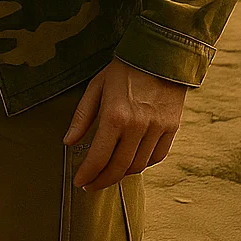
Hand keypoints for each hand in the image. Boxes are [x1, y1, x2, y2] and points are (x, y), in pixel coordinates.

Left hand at [64, 58, 187, 190]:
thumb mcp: (95, 87)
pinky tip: (131, 162)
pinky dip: (143, 164)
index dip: (88, 174)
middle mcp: (137, 126)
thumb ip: (82, 117)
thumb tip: (68, 142)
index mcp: (114, 116)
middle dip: (102, 181)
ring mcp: (156, 128)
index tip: (79, 182)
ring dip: (122, 175)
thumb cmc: (122, 70)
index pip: (99, 157)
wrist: (159, 55)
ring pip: (138, 165)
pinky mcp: (172, 128)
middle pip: (119, 167)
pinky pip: (157, 157)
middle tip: (91, 185)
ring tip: (108, 174)